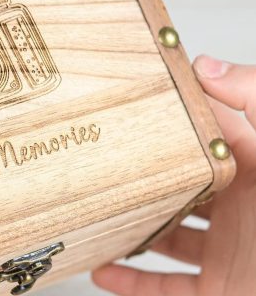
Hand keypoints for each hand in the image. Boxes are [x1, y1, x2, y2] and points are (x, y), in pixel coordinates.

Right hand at [92, 55, 255, 295]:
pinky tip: (104, 268)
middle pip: (178, 188)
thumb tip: (206, 65)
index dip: (170, 121)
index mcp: (253, 172)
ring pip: (166, 238)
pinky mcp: (216, 291)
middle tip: (103, 163)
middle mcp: (237, 211)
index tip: (130, 108)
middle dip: (143, 177)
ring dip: (131, 228)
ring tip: (97, 213)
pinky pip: (163, 288)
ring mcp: (224, 254)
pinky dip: (130, 282)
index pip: (204, 137)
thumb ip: (254, 99)